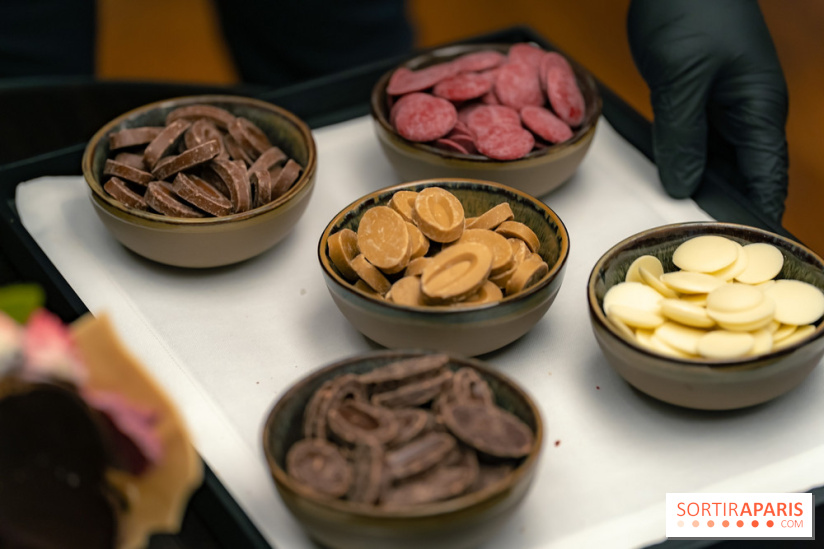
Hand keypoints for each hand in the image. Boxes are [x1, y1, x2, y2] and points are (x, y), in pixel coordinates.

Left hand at [627, 0, 788, 224]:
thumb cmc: (691, 10)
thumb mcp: (683, 80)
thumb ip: (682, 138)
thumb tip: (683, 186)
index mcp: (759, 109)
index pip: (768, 177)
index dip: (757, 215)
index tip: (744, 251)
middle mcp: (748, 112)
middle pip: (744, 174)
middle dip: (725, 206)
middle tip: (700, 246)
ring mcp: (724, 105)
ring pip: (717, 160)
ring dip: (701, 185)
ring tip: (682, 223)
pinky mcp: (699, 98)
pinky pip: (696, 141)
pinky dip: (684, 161)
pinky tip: (670, 181)